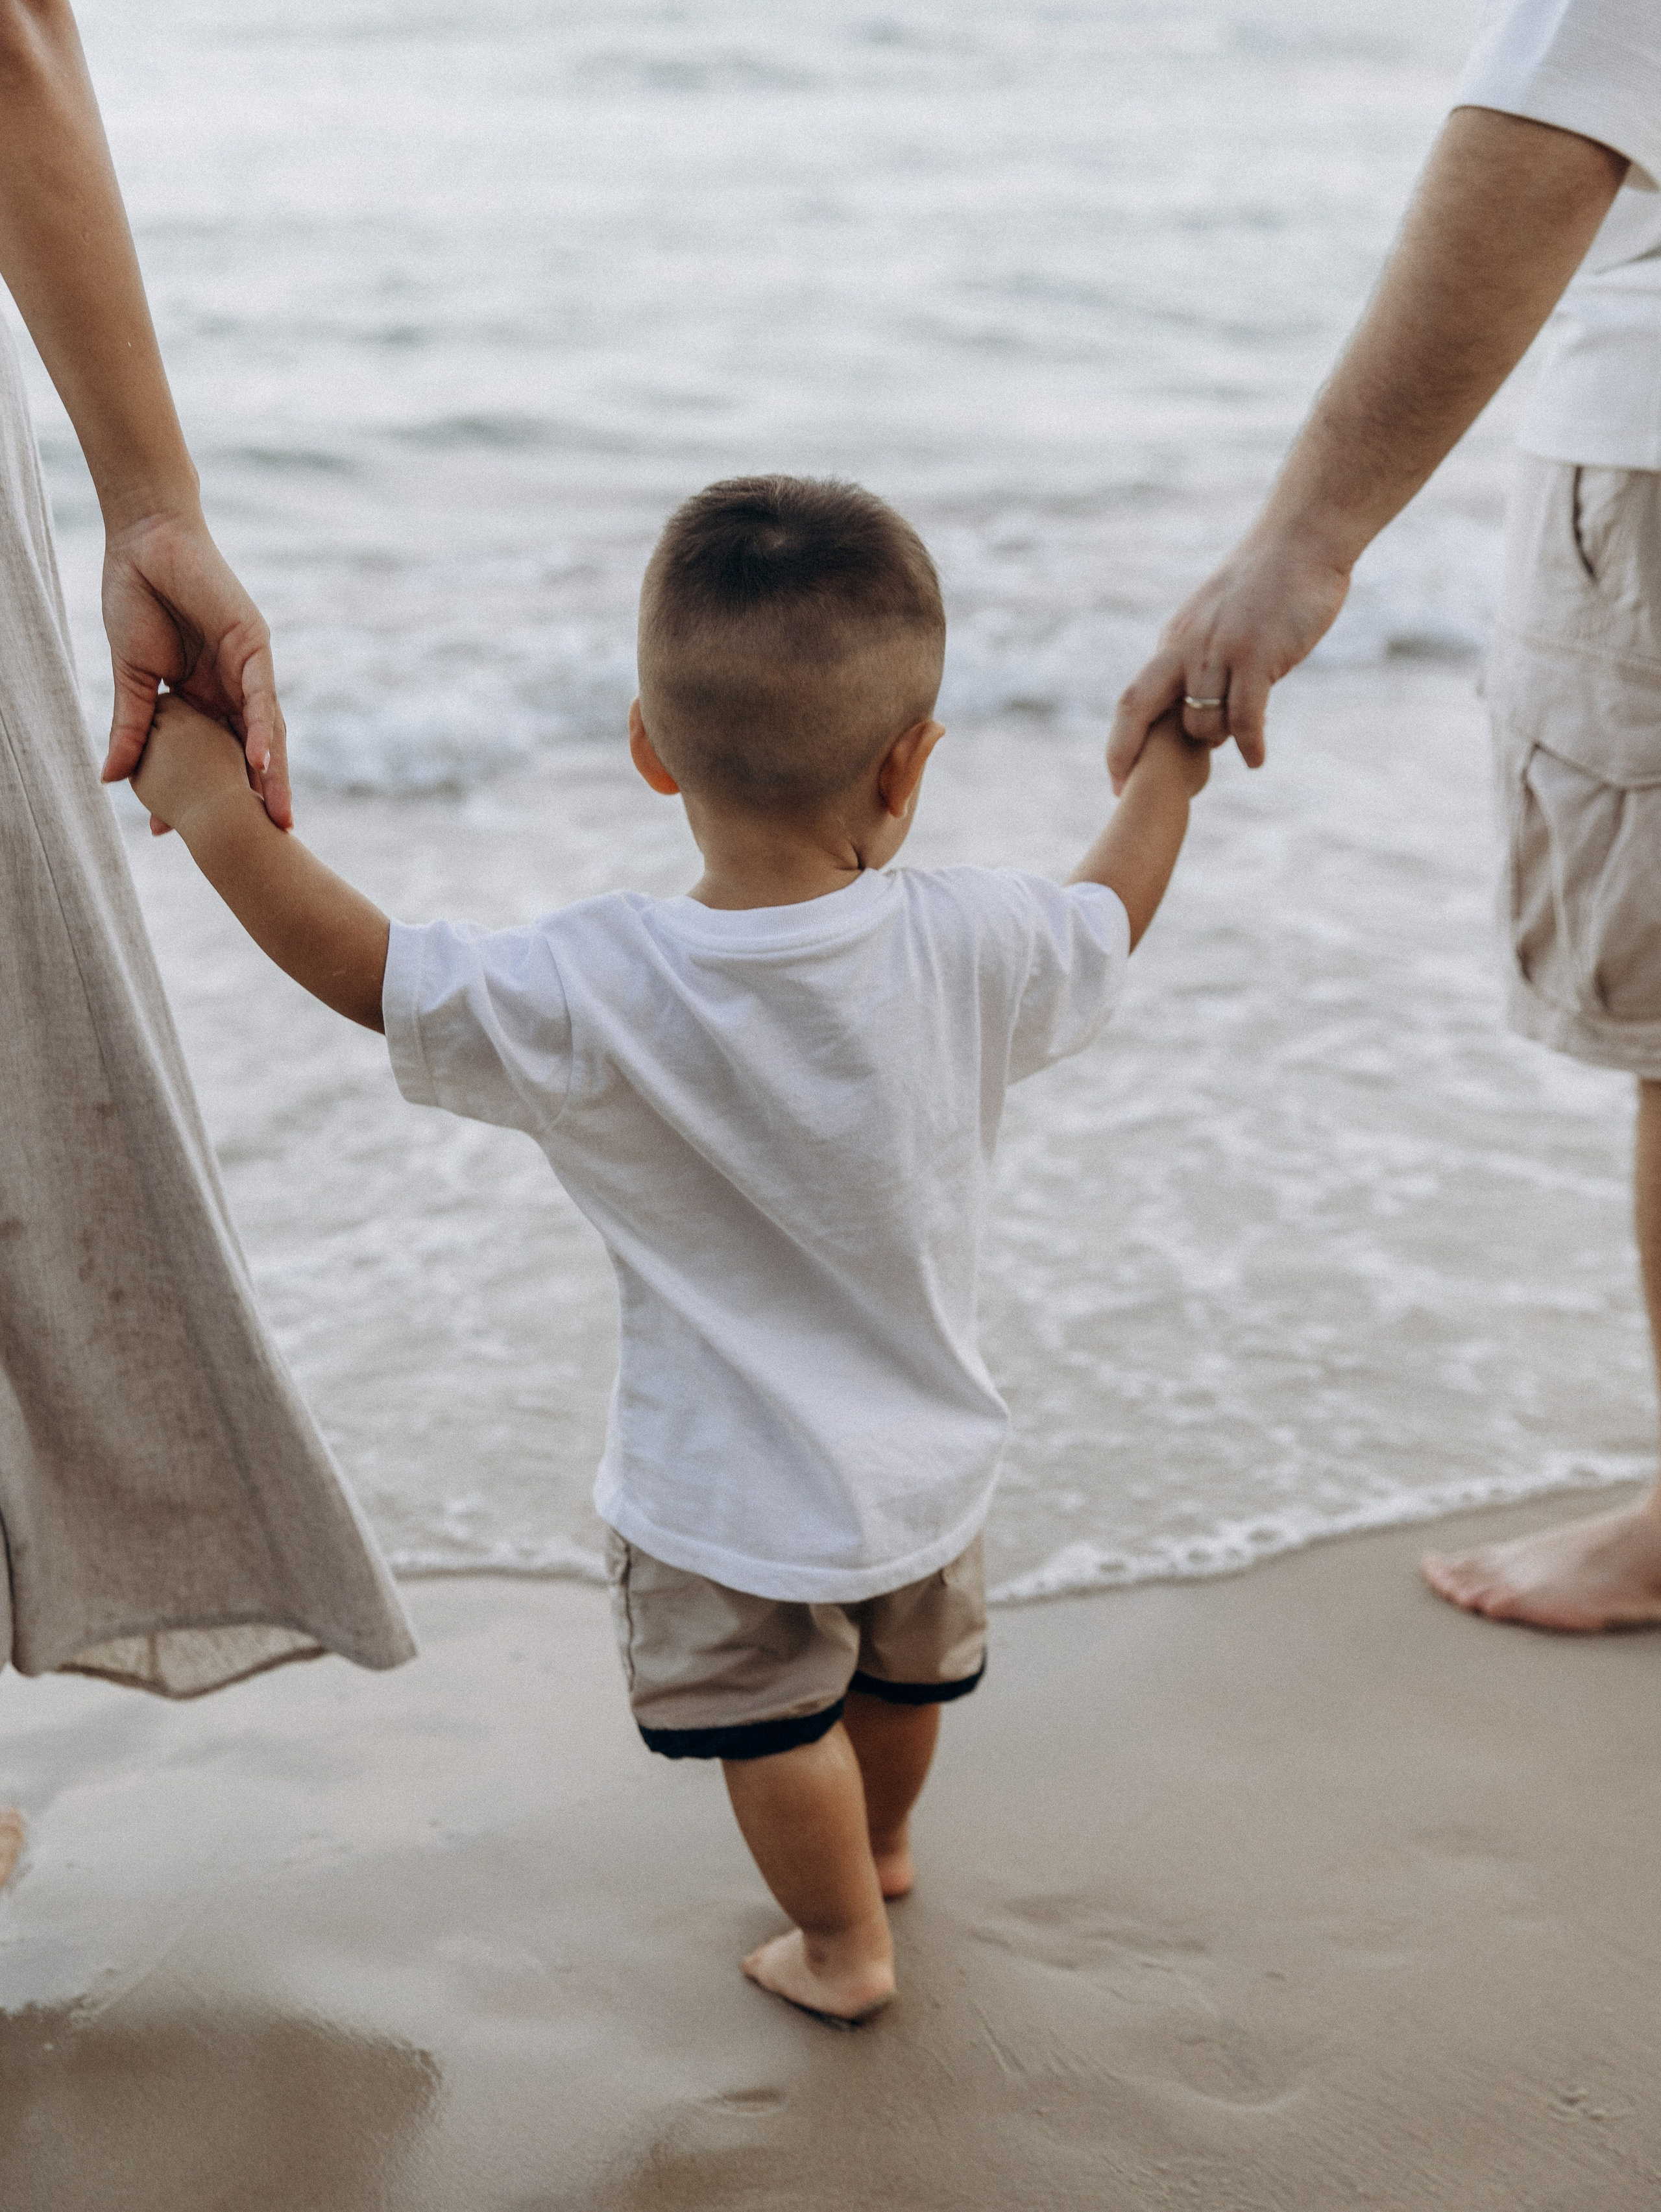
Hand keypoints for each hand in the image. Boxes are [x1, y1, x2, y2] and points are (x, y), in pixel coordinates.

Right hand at [99, 509, 290, 831]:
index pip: (213, 755)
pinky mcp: (253, 642)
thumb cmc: (136, 598)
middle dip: (257, 796)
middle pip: (252, 751)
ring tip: (275, 815)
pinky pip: (261, 693)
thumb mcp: (131, 677)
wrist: (143, 541)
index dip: (209, 794)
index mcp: (206, 696)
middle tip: (267, 843)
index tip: (196, 835)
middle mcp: (234, 687)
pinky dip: (263, 727)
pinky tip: (264, 762)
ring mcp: (248, 666)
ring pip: (268, 729)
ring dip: (273, 773)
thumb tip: (112, 778)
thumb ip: (132, 726)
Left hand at [1106, 530, 1350, 790]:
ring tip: (1239, 739)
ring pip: (1201, 723)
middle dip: (1130, 755)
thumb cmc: (1268, 584)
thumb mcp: (1219, 623)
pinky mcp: (1256, 656)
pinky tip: (1256, 759)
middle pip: (1139, 709)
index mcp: (1174, 642)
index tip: (1114, 778)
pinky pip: (1244, 719)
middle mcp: (1186, 648)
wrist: (1301, 540)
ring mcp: (1219, 652)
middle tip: (1130, 793)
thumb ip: (1203, 662)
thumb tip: (1202, 715)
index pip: (1132, 698)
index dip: (1120, 742)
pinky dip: (1248, 745)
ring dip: (1217, 741)